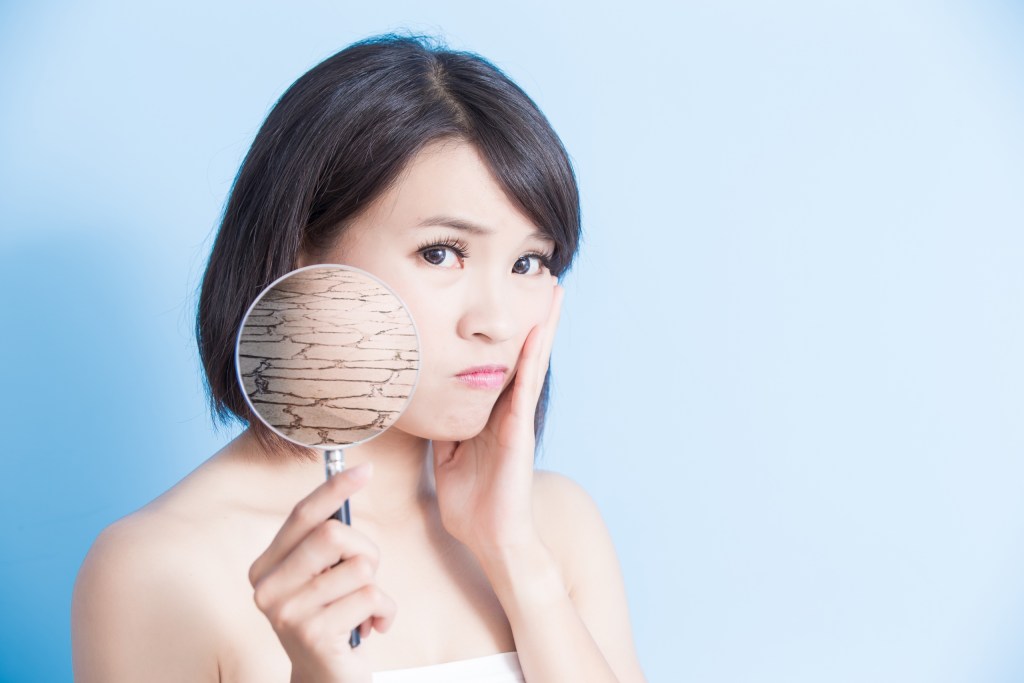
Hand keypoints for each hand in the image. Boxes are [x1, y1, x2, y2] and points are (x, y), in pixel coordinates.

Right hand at [248, 463, 395, 682]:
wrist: (326, 680)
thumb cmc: (332, 617)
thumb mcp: (323, 575)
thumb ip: (327, 539)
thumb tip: (352, 478)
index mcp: (265, 566)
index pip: (302, 515)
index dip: (334, 488)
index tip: (365, 469)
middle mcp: (267, 588)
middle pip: (333, 535)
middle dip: (365, 549)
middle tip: (366, 575)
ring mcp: (287, 612)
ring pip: (359, 567)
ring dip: (375, 587)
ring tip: (362, 609)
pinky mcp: (313, 634)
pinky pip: (372, 597)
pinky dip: (385, 612)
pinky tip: (371, 628)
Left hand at [432, 283, 564, 559]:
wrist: (489, 537)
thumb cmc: (470, 502)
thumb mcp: (447, 454)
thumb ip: (445, 424)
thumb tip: (427, 400)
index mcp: (491, 413)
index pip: (500, 363)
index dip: (509, 331)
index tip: (513, 297)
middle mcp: (508, 410)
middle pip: (523, 353)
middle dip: (536, 316)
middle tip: (546, 278)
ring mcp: (517, 419)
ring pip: (531, 361)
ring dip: (543, 325)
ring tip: (554, 291)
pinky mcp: (519, 431)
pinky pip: (524, 387)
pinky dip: (532, 358)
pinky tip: (538, 332)